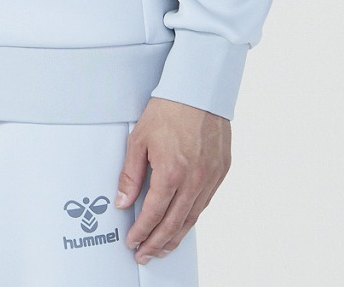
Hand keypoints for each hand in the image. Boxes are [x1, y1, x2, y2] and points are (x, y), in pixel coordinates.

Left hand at [114, 96, 230, 263]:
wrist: (199, 90)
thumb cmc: (169, 110)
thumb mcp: (139, 139)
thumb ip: (130, 174)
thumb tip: (123, 201)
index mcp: (171, 172)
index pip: (153, 214)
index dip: (141, 232)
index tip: (133, 241)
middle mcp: (194, 180)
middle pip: (173, 224)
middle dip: (157, 243)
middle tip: (145, 253)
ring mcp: (210, 178)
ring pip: (191, 218)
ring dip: (175, 236)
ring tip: (162, 247)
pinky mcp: (221, 172)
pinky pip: (205, 203)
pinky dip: (191, 218)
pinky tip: (182, 223)